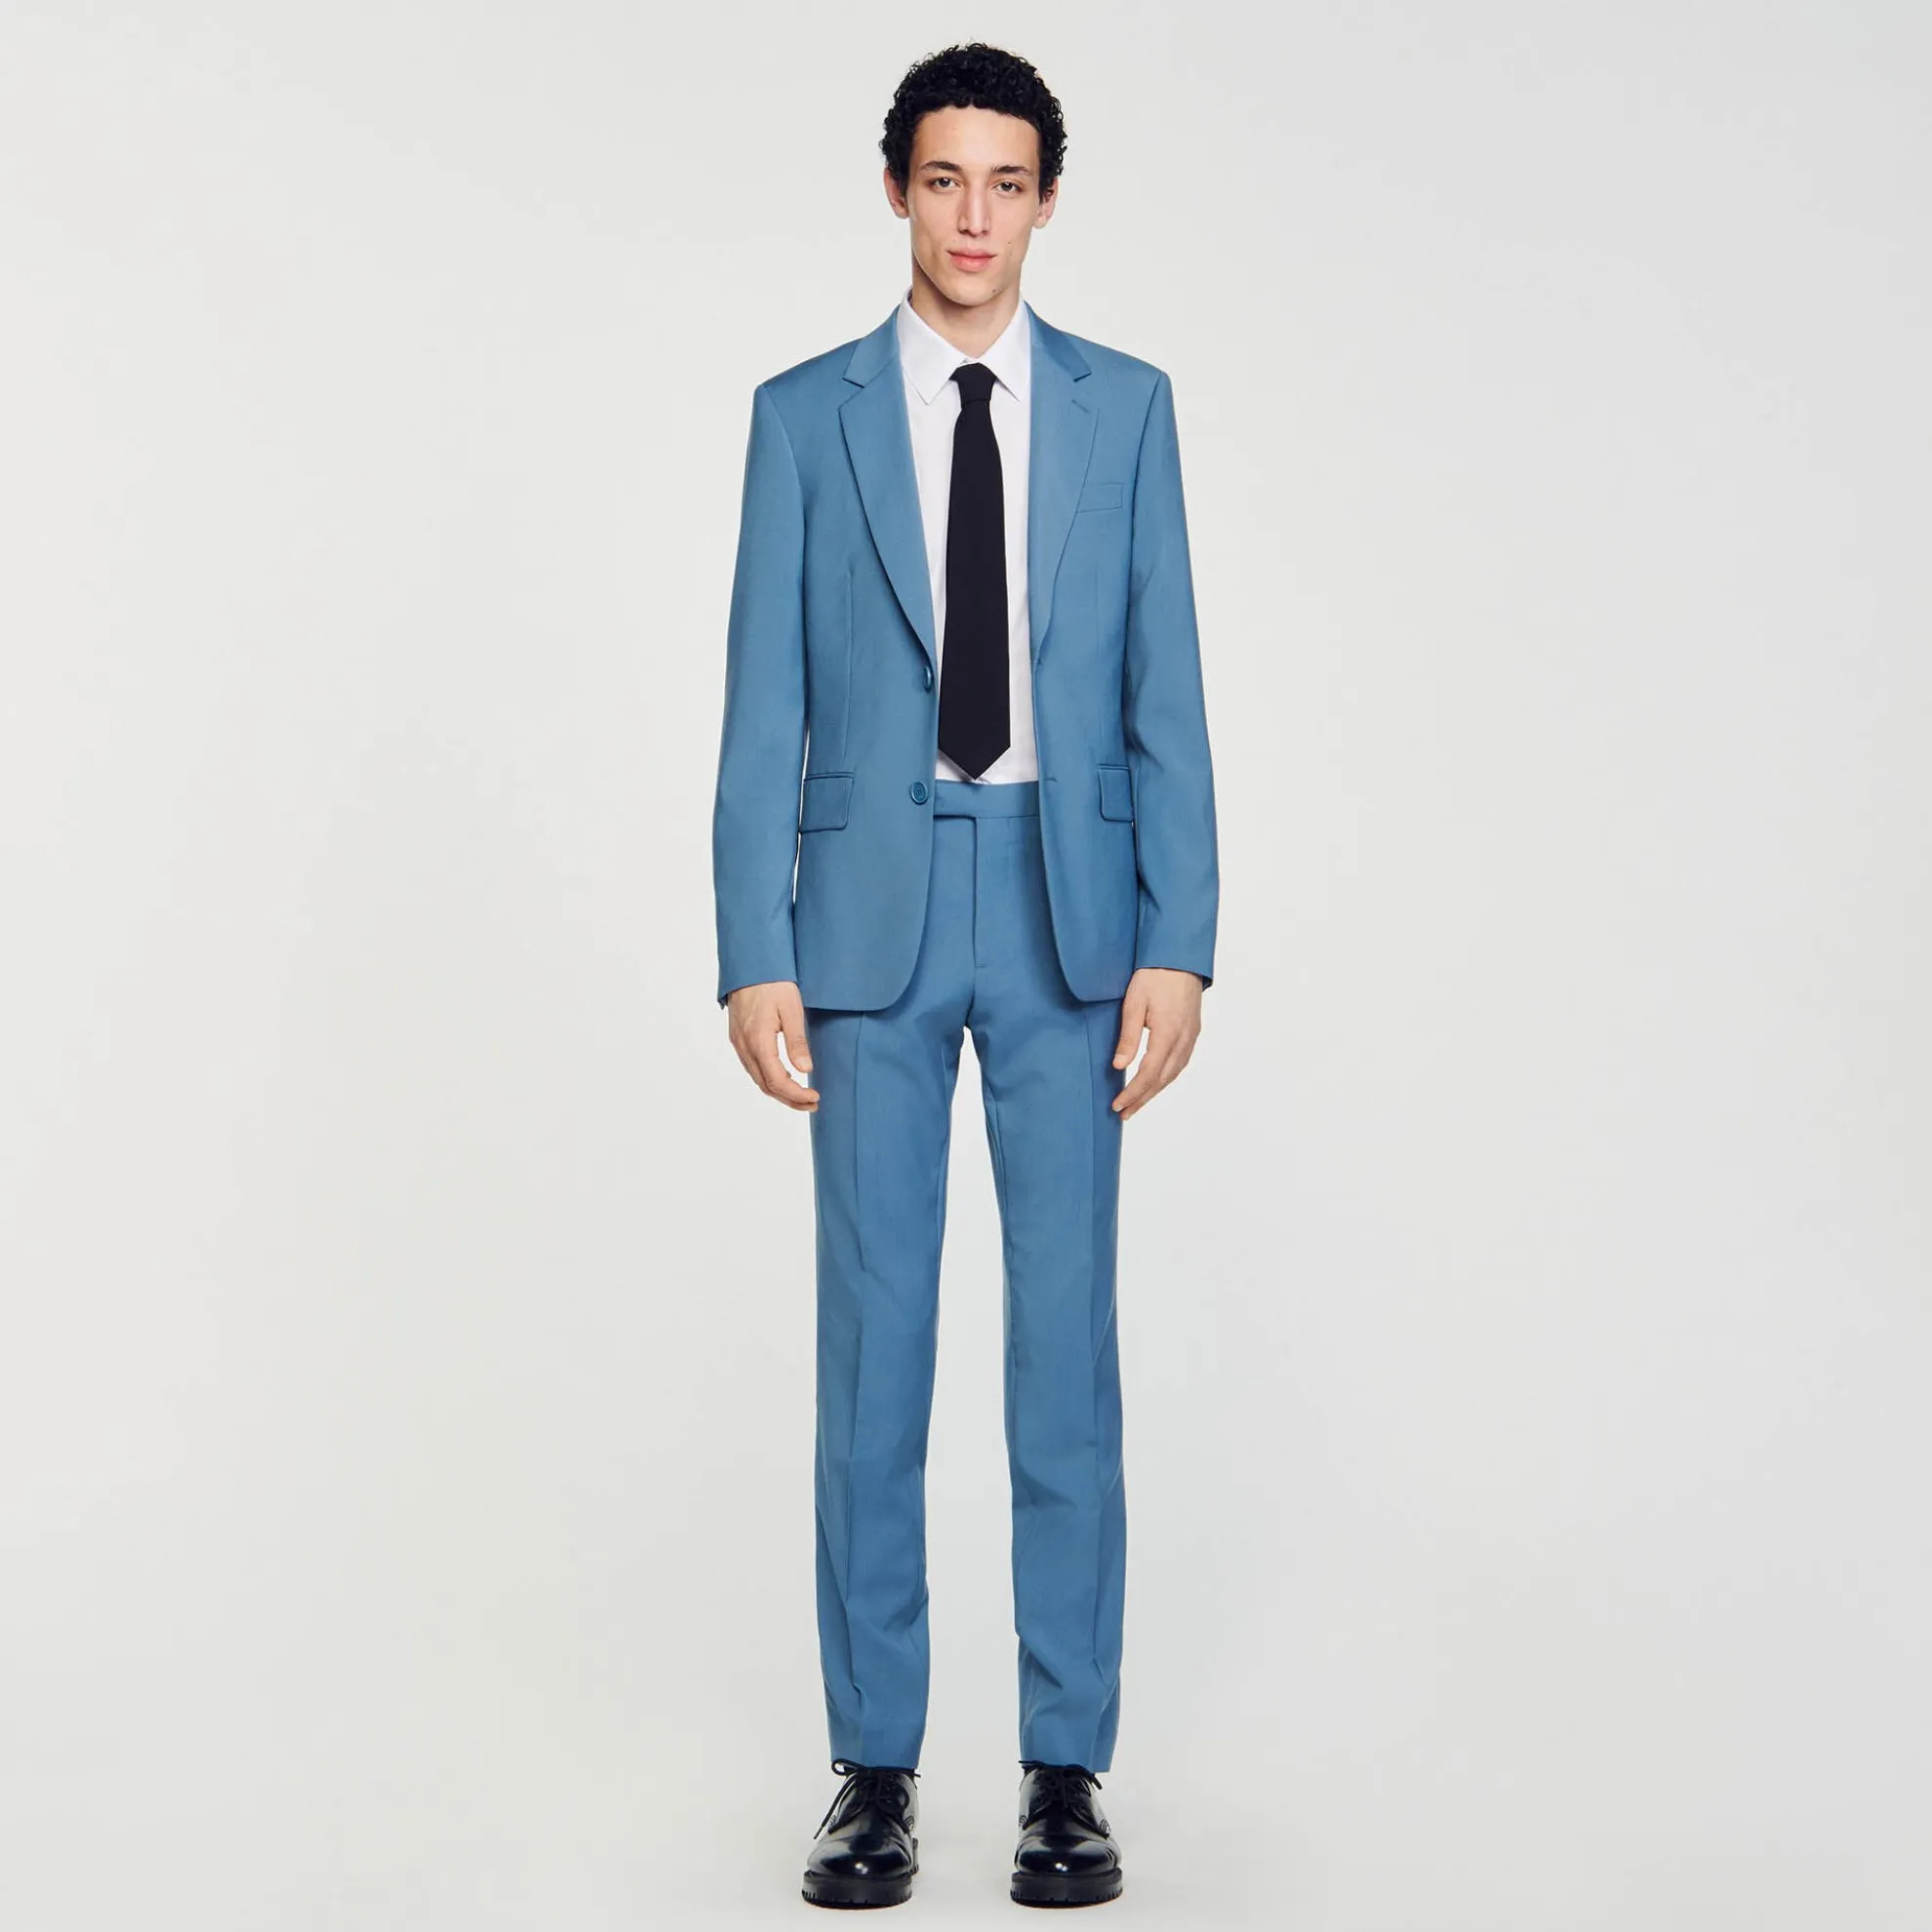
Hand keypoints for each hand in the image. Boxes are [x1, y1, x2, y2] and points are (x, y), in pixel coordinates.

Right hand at [724, 981, 818, 1110]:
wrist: (749, 964)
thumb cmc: (772, 983)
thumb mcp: (792, 1010)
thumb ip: (797, 1042)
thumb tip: (804, 1070)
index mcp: (758, 1042)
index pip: (777, 1081)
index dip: (796, 1095)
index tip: (815, 1097)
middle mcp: (745, 1047)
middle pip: (766, 1086)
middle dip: (790, 1099)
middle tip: (813, 1103)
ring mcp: (739, 1043)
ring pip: (758, 1079)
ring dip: (779, 1091)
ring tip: (802, 1095)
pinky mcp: (738, 1038)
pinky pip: (752, 1067)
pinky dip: (769, 1078)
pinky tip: (784, 1076)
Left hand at [1110, 968, 1203, 1119]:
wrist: (1180, 957)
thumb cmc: (1154, 976)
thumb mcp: (1134, 1004)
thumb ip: (1128, 1038)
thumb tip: (1119, 1066)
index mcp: (1168, 1034)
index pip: (1148, 1074)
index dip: (1133, 1093)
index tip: (1117, 1105)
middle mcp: (1183, 1039)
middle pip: (1162, 1079)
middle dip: (1142, 1099)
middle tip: (1124, 1113)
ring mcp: (1191, 1036)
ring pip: (1173, 1073)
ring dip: (1155, 1091)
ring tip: (1137, 1103)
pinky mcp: (1192, 1031)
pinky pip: (1180, 1063)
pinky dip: (1166, 1077)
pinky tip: (1156, 1082)